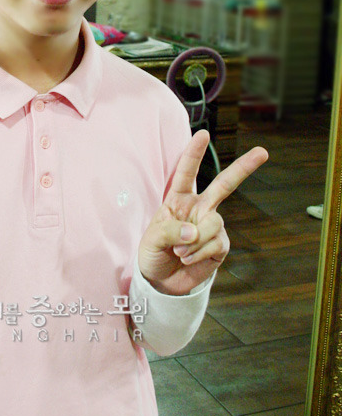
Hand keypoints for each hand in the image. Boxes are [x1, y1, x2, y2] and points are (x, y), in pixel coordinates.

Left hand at [137, 129, 268, 295]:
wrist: (161, 281)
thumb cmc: (153, 253)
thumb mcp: (152, 239)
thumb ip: (171, 231)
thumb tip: (194, 231)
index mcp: (178, 199)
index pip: (186, 173)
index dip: (194, 153)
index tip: (203, 134)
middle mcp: (199, 208)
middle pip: (224, 185)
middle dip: (244, 168)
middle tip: (263, 152)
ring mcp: (211, 226)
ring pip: (213, 223)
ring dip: (193, 241)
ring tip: (179, 252)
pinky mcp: (220, 245)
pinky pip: (215, 243)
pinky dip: (198, 253)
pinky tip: (188, 258)